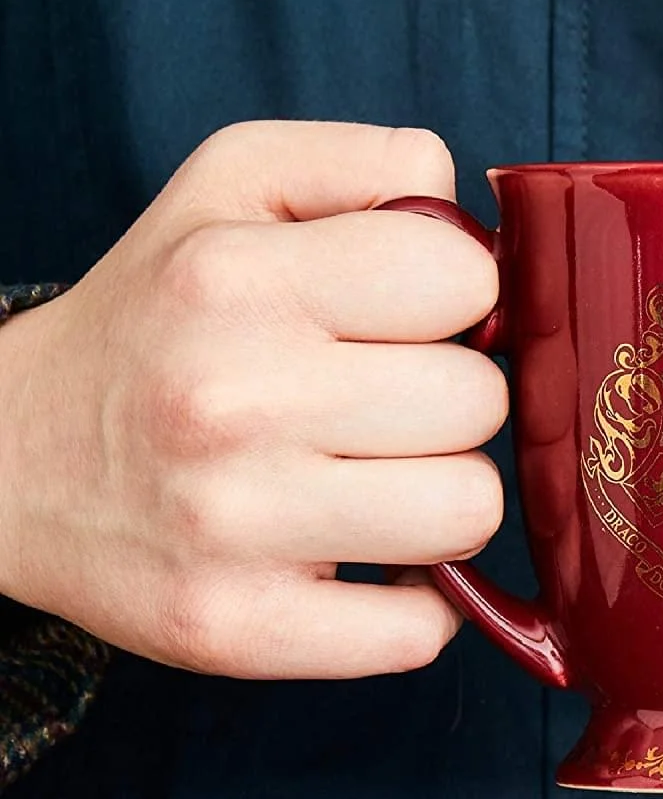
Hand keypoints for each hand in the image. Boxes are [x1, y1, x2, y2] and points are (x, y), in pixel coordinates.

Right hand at [0, 121, 506, 678]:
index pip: (461, 278)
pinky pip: (418, 634)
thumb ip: (368, 164)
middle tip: (384, 407)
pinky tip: (362, 560)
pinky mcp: (239, 629)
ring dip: (440, 499)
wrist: (6, 460)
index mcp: (237, 277)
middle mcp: (231, 399)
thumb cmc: (154, 318)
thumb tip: (479, 220)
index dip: (456, 298)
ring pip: (468, 513)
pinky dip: (413, 606)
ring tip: (374, 481)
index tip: (410, 318)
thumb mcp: (230, 187)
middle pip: (478, 404)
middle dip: (450, 402)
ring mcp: (235, 525)